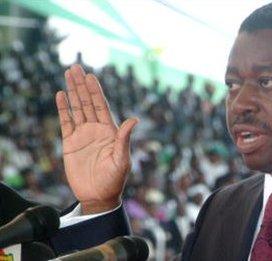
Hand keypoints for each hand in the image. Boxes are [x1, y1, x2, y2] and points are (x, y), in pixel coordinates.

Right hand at [55, 64, 137, 213]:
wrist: (99, 196)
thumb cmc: (115, 179)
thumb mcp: (122, 158)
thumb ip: (124, 138)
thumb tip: (135, 119)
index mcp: (110, 131)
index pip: (101, 106)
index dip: (96, 91)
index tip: (91, 76)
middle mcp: (96, 129)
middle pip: (87, 102)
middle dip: (82, 85)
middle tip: (75, 68)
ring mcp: (83, 135)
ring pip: (76, 108)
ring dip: (72, 92)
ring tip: (68, 75)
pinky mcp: (70, 143)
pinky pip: (66, 122)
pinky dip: (63, 109)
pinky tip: (60, 96)